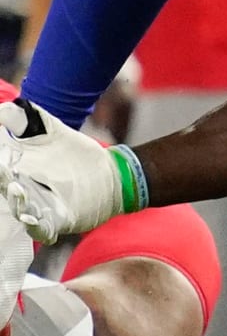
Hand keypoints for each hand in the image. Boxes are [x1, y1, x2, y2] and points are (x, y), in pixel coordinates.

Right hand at [0, 100, 122, 243]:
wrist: (107, 174)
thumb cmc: (72, 153)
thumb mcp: (51, 130)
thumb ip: (26, 118)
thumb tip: (2, 107)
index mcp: (16, 169)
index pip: (1, 167)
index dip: (1, 164)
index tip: (1, 153)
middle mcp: (22, 190)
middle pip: (5, 188)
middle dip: (3, 179)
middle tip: (4, 170)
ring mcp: (38, 207)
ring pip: (20, 209)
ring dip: (17, 201)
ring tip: (17, 188)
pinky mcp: (57, 220)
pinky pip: (42, 228)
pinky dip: (36, 225)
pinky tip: (31, 218)